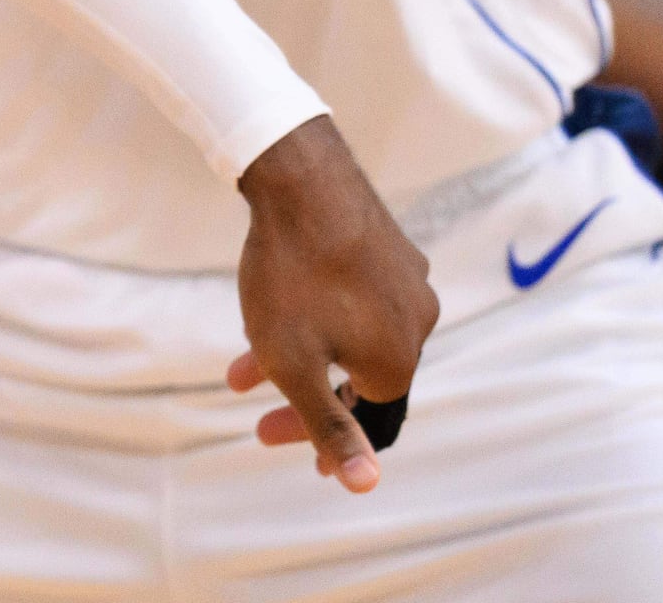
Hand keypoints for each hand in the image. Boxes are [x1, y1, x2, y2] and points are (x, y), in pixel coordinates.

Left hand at [228, 116, 436, 492]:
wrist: (301, 176)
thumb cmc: (293, 276)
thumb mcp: (297, 364)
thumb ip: (329, 425)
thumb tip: (367, 485)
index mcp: (400, 362)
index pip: (370, 425)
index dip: (322, 442)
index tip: (273, 438)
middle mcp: (419, 324)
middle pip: (362, 381)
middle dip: (305, 398)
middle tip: (256, 409)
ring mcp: (408, 280)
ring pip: (352, 336)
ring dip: (301, 355)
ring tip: (243, 364)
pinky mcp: (390, 247)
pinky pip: (355, 298)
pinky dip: (316, 316)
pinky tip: (273, 308)